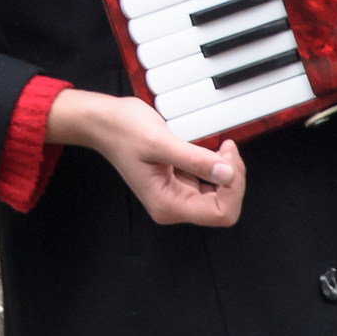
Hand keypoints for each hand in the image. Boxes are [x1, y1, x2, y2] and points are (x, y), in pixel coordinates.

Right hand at [46, 89, 245, 226]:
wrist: (104, 123)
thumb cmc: (123, 131)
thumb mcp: (161, 141)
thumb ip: (195, 159)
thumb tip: (227, 173)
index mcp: (168, 204)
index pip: (220, 213)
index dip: (232, 187)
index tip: (226, 157)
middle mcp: (173, 205)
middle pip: (223, 206)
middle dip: (232, 178)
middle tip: (226, 148)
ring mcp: (177, 196)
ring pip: (220, 196)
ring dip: (227, 172)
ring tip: (220, 147)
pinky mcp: (180, 183)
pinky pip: (211, 184)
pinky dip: (218, 167)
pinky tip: (212, 151)